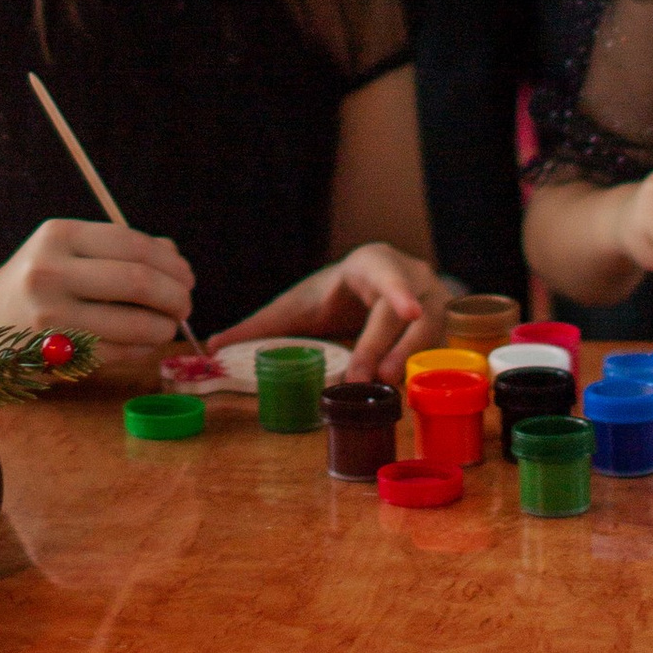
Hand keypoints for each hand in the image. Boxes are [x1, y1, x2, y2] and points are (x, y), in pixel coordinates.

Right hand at [0, 215, 193, 357]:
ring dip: (164, 326)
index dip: (170, 263)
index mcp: (57, 236)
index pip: (132, 243)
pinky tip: (145, 344)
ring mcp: (50, 317)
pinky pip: (117, 353)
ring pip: (133, 323)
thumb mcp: (66, 251)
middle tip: (185, 304)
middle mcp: (50, 272)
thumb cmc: (34, 283)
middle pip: (137, 281)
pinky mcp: (53, 355)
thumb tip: (174, 257)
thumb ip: (118, 250)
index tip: (186, 276)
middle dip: (175, 295)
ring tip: (168, 325)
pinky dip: (142, 349)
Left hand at [223, 245, 448, 380]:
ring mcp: (432, 302)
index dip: (398, 292)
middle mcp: (410, 277)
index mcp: (373, 263)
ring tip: (389, 385)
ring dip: (409, 359)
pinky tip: (407, 389)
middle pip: (404, 313)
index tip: (408, 311)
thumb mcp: (296, 306)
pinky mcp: (440, 329)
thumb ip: (259, 325)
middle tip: (373, 377)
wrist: (367, 291)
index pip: (389, 274)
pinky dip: (421, 368)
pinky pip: (436, 350)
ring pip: (427, 333)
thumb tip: (211, 345)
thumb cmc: (329, 297)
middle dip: (387, 344)